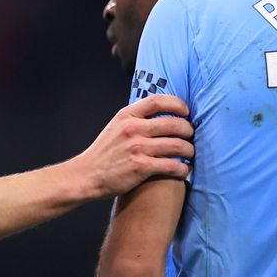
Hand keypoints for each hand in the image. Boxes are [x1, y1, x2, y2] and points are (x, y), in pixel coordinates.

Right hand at [77, 94, 193, 198]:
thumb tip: (160, 114)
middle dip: (189, 130)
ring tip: (190, 154)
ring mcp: (137, 147)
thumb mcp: (115, 127)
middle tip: (191, 137)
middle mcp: (132, 128)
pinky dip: (183, 169)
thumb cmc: (104, 154)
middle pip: (174, 123)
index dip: (177, 104)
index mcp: (126, 115)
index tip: (186, 112)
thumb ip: (135, 119)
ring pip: (177, 145)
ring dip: (189, 150)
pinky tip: (184, 171)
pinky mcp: (141, 167)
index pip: (158, 101)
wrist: (86, 175)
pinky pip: (172, 165)